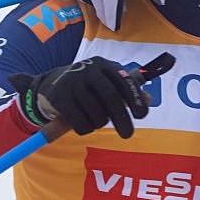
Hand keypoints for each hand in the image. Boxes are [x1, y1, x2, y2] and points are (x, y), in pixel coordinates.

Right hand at [8, 56, 149, 136]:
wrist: (51, 85)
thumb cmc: (88, 87)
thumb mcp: (107, 83)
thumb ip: (128, 90)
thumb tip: (149, 100)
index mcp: (104, 65)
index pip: (124, 81)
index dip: (135, 99)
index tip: (141, 115)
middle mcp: (88, 70)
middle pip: (111, 98)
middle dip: (122, 119)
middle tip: (127, 134)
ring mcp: (72, 82)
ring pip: (96, 112)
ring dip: (101, 123)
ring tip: (98, 122)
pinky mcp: (59, 98)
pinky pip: (80, 122)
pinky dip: (86, 129)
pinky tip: (86, 126)